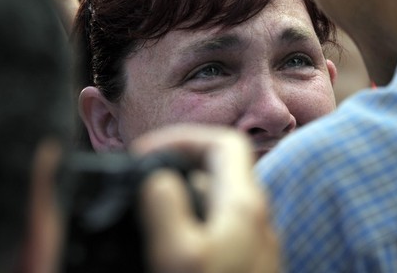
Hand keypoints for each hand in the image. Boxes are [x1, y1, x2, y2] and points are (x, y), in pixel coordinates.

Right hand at [132, 125, 279, 272]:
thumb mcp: (180, 258)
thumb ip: (167, 211)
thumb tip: (158, 179)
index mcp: (245, 205)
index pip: (224, 143)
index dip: (186, 136)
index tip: (147, 152)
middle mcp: (256, 219)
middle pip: (218, 172)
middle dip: (177, 167)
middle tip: (140, 181)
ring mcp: (253, 243)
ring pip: (215, 202)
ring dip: (181, 198)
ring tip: (145, 213)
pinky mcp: (246, 265)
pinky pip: (216, 229)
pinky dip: (189, 224)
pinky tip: (167, 245)